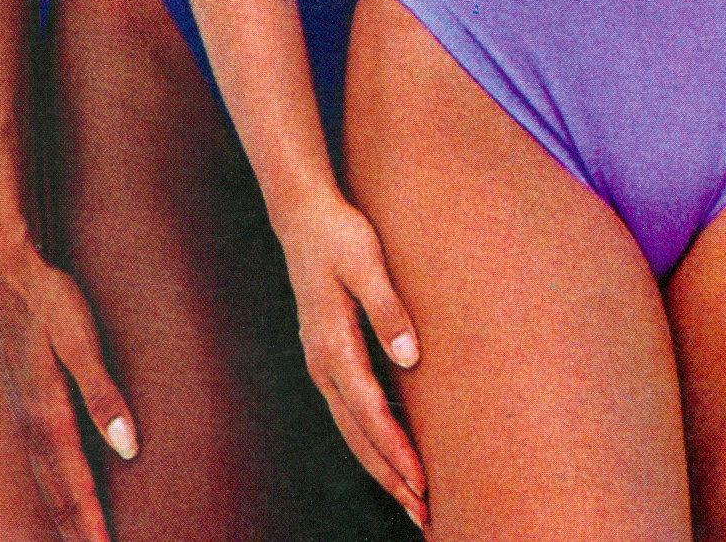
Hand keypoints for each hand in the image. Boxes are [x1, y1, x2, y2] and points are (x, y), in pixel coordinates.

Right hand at [0, 228, 137, 541]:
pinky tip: (52, 490)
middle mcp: (30, 417)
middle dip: (74, 526)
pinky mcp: (20, 393)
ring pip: (42, 474)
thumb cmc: (45, 295)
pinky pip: (35, 455)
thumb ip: (101, 391)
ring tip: (75, 538)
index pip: (71, 479)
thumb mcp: (78, 336)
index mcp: (45, 409)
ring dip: (59, 510)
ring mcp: (20, 406)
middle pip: (54, 487)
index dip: (87, 518)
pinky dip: (46, 483)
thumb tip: (127, 444)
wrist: (0, 261)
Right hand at [277, 189, 426, 529]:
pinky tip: (388, 451)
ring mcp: (320, 361)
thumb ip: (388, 309)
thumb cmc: (338, 234)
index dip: (397, 453)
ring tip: (410, 499)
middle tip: (422, 516)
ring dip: (380, 466)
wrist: (302, 213)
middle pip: (357, 436)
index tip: (423, 485)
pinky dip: (369, 440)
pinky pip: (347, 411)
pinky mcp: (325, 354)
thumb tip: (411, 358)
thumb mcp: (367, 262)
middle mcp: (322, 363)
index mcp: (332, 346)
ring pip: (350, 429)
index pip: (370, 414)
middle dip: (390, 478)